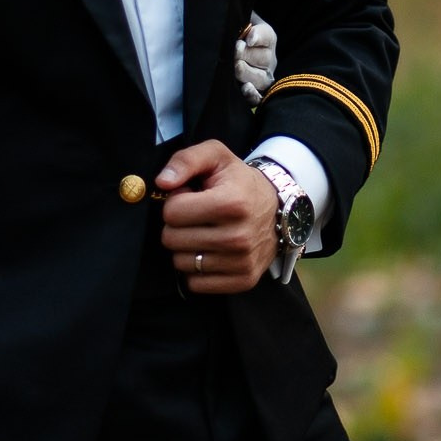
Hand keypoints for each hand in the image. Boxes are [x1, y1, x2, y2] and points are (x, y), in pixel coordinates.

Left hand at [156, 139, 278, 293]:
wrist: (278, 209)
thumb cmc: (239, 181)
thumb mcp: (216, 156)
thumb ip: (185, 160)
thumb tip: (162, 182)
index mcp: (231, 203)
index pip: (172, 212)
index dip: (176, 201)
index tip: (192, 197)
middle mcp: (238, 237)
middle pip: (172, 239)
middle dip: (178, 225)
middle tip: (197, 216)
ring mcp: (242, 262)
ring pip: (180, 263)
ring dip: (186, 247)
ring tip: (204, 231)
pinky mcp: (243, 280)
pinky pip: (195, 283)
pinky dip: (196, 269)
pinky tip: (210, 251)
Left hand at [234, 15, 277, 103]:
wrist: (227, 49)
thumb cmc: (233, 33)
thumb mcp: (239, 21)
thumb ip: (241, 20)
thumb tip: (244, 31)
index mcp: (267, 38)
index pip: (267, 36)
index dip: (258, 37)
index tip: (248, 38)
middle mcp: (269, 59)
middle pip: (264, 59)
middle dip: (247, 54)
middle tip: (235, 49)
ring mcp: (264, 76)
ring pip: (261, 78)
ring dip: (247, 72)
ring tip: (236, 66)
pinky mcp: (256, 92)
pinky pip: (259, 97)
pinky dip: (253, 94)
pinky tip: (246, 88)